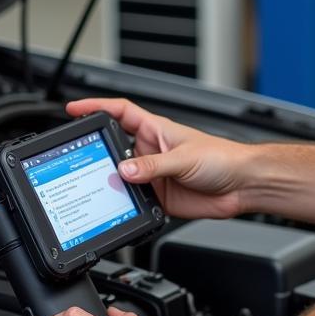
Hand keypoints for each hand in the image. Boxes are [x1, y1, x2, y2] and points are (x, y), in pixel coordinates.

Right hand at [66, 97, 250, 218]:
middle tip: (80, 158)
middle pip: (113, 147)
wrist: (242, 185)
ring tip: (99, 187)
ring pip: (120, 176)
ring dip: (110, 182)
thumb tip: (124, 170)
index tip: (73, 109)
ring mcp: (153, 175)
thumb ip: (154, 165)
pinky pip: (132, 201)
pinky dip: (123, 205)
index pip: (119, 112)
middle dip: (96, 151)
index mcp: (155, 130)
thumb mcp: (185, 157)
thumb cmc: (222, 158)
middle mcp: (151, 151)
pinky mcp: (158, 198)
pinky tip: (119, 208)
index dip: (95, 107)